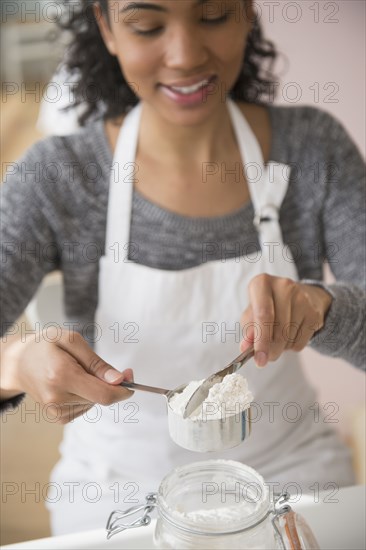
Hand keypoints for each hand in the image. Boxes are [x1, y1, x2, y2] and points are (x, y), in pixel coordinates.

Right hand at [0, 329, 132, 422]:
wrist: (18, 363)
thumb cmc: (45, 346)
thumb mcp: (71, 340)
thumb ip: (96, 362)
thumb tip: (118, 380)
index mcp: (62, 376)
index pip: (103, 394)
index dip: (123, 389)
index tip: (130, 376)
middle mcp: (58, 398)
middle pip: (102, 398)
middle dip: (112, 384)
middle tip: (108, 368)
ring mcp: (56, 411)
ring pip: (95, 402)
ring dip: (96, 387)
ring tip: (78, 371)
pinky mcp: (58, 417)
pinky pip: (86, 407)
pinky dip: (87, 395)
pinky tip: (74, 384)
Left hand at [239, 274, 332, 366]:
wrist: (301, 295)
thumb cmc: (269, 305)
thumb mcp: (253, 312)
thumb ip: (248, 329)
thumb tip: (245, 348)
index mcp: (262, 283)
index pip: (263, 315)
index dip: (260, 341)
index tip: (259, 360)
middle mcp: (284, 286)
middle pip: (277, 330)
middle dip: (270, 350)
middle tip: (265, 358)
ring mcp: (302, 299)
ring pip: (288, 338)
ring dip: (281, 348)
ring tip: (278, 337)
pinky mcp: (314, 313)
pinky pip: (300, 343)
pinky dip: (292, 347)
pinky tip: (290, 335)